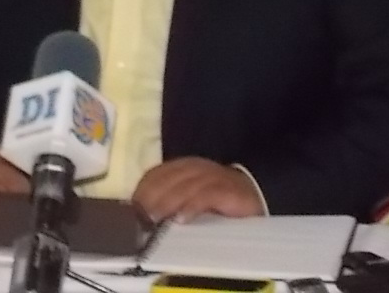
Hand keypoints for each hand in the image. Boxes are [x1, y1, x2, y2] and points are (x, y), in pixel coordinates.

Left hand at [132, 158, 263, 222]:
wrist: (256, 197)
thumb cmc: (217, 203)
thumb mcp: (190, 200)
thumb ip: (170, 202)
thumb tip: (144, 216)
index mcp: (183, 167)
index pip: (156, 173)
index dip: (143, 190)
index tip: (132, 210)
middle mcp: (197, 167)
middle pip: (168, 179)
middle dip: (153, 199)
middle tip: (142, 219)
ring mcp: (214, 176)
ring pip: (185, 185)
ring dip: (168, 203)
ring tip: (156, 220)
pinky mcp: (229, 190)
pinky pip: (207, 195)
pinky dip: (192, 206)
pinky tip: (182, 219)